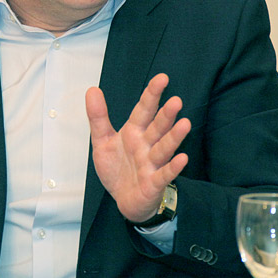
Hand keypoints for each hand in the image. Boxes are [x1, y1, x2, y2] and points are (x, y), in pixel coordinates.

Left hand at [86, 73, 190, 223]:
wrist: (123, 200)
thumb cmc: (117, 168)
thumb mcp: (102, 140)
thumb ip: (98, 117)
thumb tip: (92, 89)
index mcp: (134, 131)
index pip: (144, 109)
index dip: (152, 94)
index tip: (162, 78)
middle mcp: (146, 144)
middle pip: (157, 127)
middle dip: (166, 115)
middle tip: (176, 100)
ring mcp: (152, 163)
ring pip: (164, 148)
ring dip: (174, 137)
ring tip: (185, 123)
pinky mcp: (153, 183)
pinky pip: (164, 174)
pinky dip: (173, 168)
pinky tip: (182, 158)